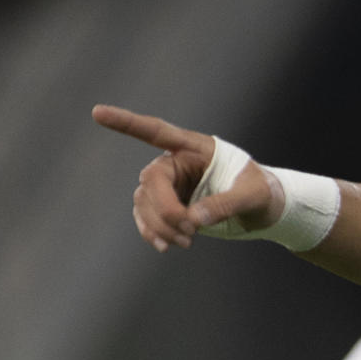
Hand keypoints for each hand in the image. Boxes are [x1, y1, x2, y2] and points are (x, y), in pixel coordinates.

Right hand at [93, 104, 279, 251]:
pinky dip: (152, 232)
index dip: (126, 123)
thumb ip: (226, 204)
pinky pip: (146, 217)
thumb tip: (194, 220)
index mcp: (195, 147)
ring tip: (187, 243)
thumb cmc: (261, 191)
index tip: (97, 112)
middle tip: (189, 233)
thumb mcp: (254, 195)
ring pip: (145, 202)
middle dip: (165, 210)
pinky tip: (164, 246)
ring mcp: (170, 184)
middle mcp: (176, 162)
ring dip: (160, 226)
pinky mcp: (168, 205)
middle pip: (151, 181)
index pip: (156, 131)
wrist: (263, 208)